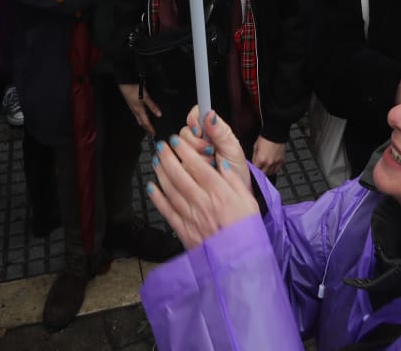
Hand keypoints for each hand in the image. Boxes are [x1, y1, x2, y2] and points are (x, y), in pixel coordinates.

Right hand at [119, 81, 161, 136]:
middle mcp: (135, 110)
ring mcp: (132, 107)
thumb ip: (152, 106)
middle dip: (146, 127)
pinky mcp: (131, 103)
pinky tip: (143, 113)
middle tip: (151, 131)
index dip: (150, 129)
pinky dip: (141, 116)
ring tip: (148, 124)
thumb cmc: (134, 89)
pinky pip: (136, 113)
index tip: (154, 134)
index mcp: (139, 110)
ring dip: (143, 122)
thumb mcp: (146, 97)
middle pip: (141, 122)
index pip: (146, 123)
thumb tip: (159, 114)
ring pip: (138, 118)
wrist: (125, 83)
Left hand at [148, 121, 259, 250]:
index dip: (184, 151)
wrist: (240, 260)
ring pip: (170, 190)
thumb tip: (221, 163)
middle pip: (179, 175)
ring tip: (155, 161)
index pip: (197, 166)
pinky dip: (157, 198)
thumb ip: (234, 180)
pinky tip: (152, 187)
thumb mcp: (248, 200)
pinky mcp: (184, 230)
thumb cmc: (247, 228)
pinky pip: (167, 211)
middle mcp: (202, 201)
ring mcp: (191, 216)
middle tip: (161, 146)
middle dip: (167, 158)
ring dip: (160, 173)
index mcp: (219, 192)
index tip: (176, 141)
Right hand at [182, 106, 249, 179]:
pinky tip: (204, 169)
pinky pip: (181, 162)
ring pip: (180, 147)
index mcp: (211, 129)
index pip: (196, 114)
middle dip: (196, 142)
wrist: (233, 189)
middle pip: (185, 131)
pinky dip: (192, 167)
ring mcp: (191, 152)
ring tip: (210, 161)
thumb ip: (220, 131)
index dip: (193, 120)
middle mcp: (199, 138)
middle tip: (210, 150)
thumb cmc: (235, 166)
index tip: (199, 131)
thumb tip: (210, 114)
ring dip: (196, 155)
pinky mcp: (185, 165)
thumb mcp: (232, 148)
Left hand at [252, 138, 286, 174]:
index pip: (256, 170)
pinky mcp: (281, 161)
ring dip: (267, 171)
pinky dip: (274, 170)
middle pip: (263, 173)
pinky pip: (277, 169)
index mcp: (261, 159)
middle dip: (260, 171)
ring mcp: (276, 162)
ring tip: (265, 167)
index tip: (254, 168)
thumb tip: (253, 162)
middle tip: (259, 168)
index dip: (254, 169)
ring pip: (271, 173)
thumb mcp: (255, 147)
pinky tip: (272, 167)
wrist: (275, 133)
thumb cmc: (265, 138)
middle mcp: (269, 163)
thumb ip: (254, 157)